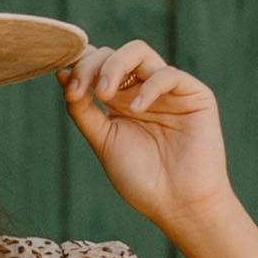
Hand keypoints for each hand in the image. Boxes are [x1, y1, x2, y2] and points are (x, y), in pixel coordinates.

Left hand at [58, 40, 240, 244]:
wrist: (178, 205)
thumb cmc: (141, 179)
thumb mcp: (103, 141)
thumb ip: (83, 109)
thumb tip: (61, 74)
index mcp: (120, 100)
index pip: (97, 64)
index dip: (79, 65)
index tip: (66, 84)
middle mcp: (142, 89)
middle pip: (113, 53)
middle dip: (92, 66)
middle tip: (81, 91)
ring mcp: (168, 90)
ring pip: (138, 52)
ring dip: (114, 66)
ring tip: (103, 95)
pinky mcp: (195, 95)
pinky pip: (168, 74)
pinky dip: (148, 87)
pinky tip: (136, 110)